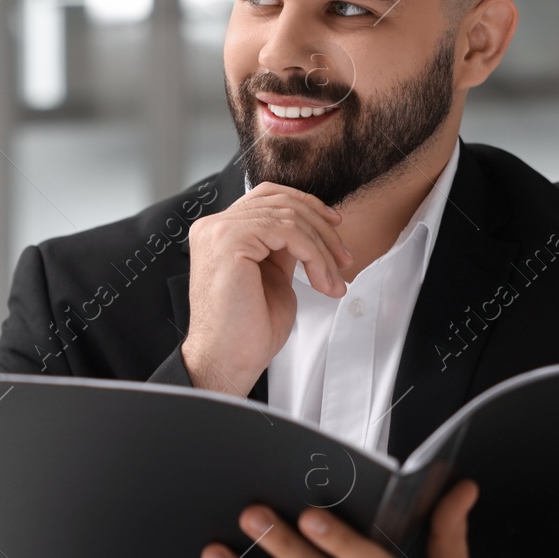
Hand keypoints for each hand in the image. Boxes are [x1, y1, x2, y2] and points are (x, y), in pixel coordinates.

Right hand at [180, 183, 351, 395]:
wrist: (228, 361)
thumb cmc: (246, 330)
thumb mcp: (273, 276)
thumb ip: (283, 248)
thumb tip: (311, 231)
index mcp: (221, 232)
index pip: (268, 196)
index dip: (307, 206)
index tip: (334, 229)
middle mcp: (215, 226)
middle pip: (281, 201)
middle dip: (321, 229)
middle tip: (343, 260)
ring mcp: (220, 230)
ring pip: (289, 216)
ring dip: (322, 249)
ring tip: (333, 280)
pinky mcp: (230, 240)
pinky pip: (288, 231)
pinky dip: (313, 255)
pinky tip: (321, 281)